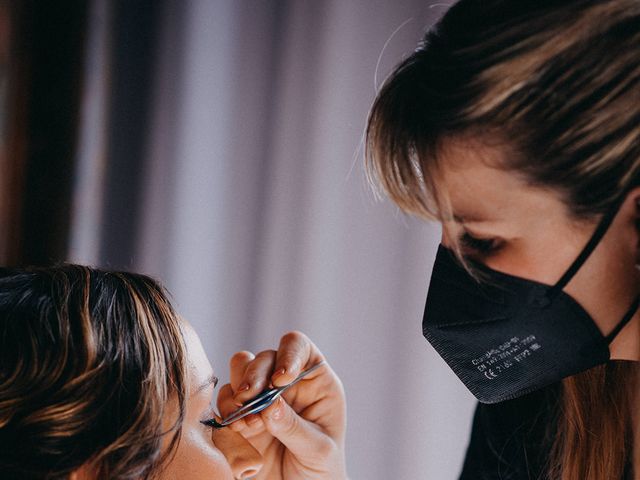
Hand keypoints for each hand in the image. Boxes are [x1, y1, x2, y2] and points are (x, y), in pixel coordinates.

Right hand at [216, 331, 346, 479]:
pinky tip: (237, 430)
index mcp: (314, 381)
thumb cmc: (321, 470)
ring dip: (238, 392)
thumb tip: (270, 405)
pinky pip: (225, 401)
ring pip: (239, 372)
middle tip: (249, 398)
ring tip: (245, 421)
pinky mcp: (241, 416)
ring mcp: (261, 398)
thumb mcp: (318, 451)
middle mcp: (286, 383)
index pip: (299, 347)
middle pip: (264, 358)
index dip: (288, 353)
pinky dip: (226, 412)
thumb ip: (294, 427)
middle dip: (254, 375)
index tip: (280, 379)